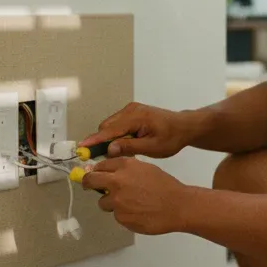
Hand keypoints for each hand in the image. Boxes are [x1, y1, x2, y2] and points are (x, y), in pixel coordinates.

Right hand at [79, 102, 194, 158]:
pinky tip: (128, 144)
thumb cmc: (171, 138)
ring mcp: (131, 109)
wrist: (184, 126)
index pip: (110, 130)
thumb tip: (110, 149)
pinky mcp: (133, 111)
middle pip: (107, 127)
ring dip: (112, 138)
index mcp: (136, 118)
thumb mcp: (152, 148)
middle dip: (104, 142)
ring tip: (124, 150)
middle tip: (109, 157)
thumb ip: (130, 147)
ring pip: (111, 125)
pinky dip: (117, 134)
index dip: (95, 140)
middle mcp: (131, 110)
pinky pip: (117, 123)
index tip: (82, 147)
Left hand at [80, 158, 188, 235]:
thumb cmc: (164, 185)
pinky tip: (138, 212)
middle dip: (88, 183)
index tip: (95, 175)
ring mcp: (117, 201)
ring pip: (103, 202)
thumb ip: (126, 169)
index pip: (100, 166)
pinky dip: (124, 214)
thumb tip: (107, 172)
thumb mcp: (145, 168)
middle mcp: (117, 182)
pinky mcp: (121, 218)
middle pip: (90, 181)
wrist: (177, 206)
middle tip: (90, 186)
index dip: (96, 171)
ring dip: (111, 203)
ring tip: (130, 204)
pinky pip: (116, 215)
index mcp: (124, 166)